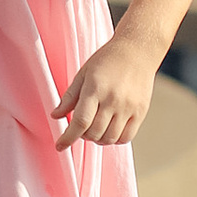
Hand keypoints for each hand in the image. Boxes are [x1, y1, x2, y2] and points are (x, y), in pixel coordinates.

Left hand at [53, 36, 158, 151]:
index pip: (80, 121)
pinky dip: (115, 140)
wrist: (137, 51)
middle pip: (94, 133)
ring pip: (109, 138)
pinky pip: (127, 137)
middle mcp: (113, 100)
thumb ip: (70, 96)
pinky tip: (110, 130)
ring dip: (98, 139)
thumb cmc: (107, 60)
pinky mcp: (141, 112)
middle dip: (82, 136)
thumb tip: (55, 116)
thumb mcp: (83, 73)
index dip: (68, 137)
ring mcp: (128, 107)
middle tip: (81, 128)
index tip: (59, 146)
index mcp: (95, 89)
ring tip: (95, 129)